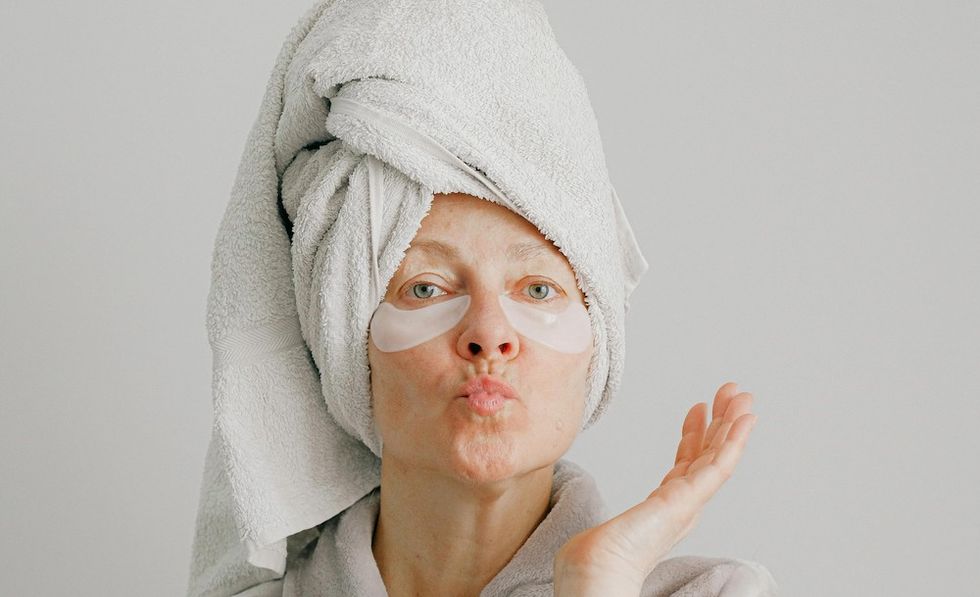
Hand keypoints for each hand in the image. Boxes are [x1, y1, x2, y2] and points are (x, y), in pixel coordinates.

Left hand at [553, 382, 757, 595]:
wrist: (596, 571)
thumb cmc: (594, 561)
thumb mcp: (605, 530)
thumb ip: (609, 528)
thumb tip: (587, 543)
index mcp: (664, 508)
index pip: (686, 464)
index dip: (694, 435)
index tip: (698, 407)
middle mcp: (683, 505)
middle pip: (708, 455)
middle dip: (720, 422)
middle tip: (730, 393)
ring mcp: (689, 502)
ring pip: (719, 456)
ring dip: (733, 425)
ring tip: (743, 397)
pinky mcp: (691, 499)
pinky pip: (720, 465)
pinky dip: (735, 441)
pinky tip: (745, 419)